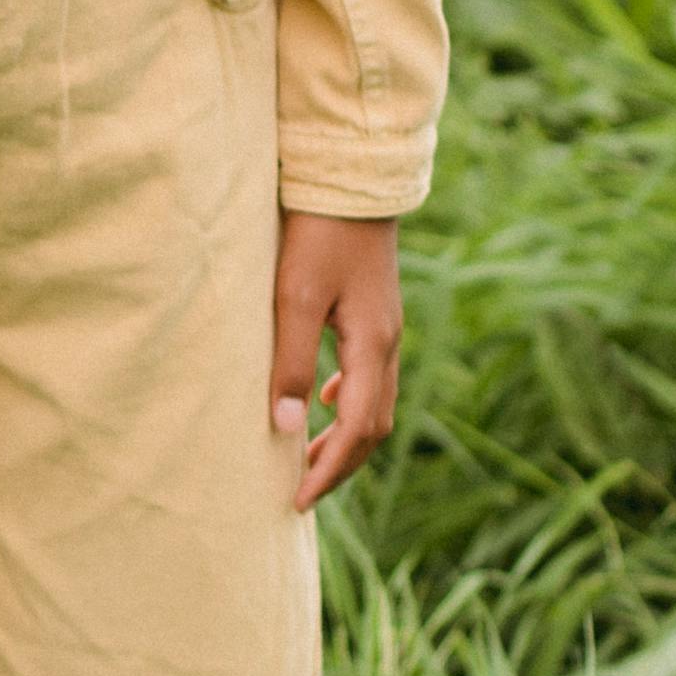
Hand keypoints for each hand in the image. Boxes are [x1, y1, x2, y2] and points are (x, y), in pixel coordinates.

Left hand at [274, 210, 402, 507]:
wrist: (350, 176)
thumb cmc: (317, 233)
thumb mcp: (294, 298)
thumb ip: (291, 361)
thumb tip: (287, 426)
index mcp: (373, 344)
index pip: (357, 429)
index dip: (328, 469)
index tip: (296, 499)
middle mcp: (388, 341)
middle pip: (374, 425)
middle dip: (340, 464)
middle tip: (301, 491)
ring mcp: (385, 326)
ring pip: (374, 402)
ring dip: (344, 436)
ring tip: (306, 458)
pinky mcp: (374, 312)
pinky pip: (369, 374)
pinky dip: (347, 401)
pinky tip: (320, 398)